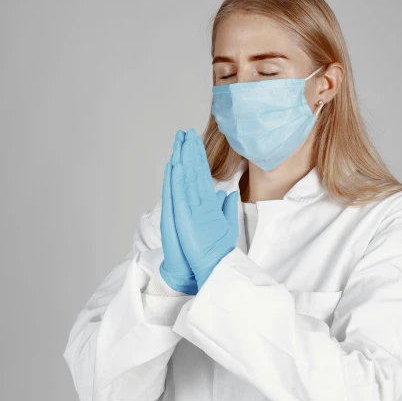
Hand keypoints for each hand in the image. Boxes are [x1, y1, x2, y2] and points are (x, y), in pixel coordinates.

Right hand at [160, 130, 226, 292]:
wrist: (200, 269)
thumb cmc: (209, 250)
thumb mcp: (223, 224)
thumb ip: (224, 208)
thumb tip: (227, 194)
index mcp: (200, 204)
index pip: (199, 176)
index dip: (198, 158)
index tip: (196, 141)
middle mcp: (189, 204)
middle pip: (188, 173)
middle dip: (187, 152)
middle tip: (185, 132)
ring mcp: (182, 210)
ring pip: (180, 180)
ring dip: (179, 160)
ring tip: (178, 142)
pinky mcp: (178, 218)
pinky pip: (175, 196)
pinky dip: (174, 181)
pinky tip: (174, 165)